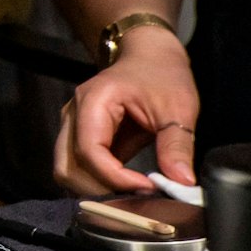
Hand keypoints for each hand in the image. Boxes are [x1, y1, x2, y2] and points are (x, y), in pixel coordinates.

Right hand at [53, 27, 198, 194]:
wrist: (151, 56)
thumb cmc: (162, 75)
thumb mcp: (179, 109)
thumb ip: (177, 146)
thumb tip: (182, 182)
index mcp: (94, 102)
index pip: (90, 152)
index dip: (116, 178)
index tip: (149, 187)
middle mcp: (75, 115)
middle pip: (68, 168)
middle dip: (103, 189)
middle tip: (142, 194)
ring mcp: (75, 127)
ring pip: (69, 171)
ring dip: (99, 189)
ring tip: (137, 189)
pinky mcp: (84, 138)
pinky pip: (82, 169)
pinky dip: (102, 183)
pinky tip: (131, 184)